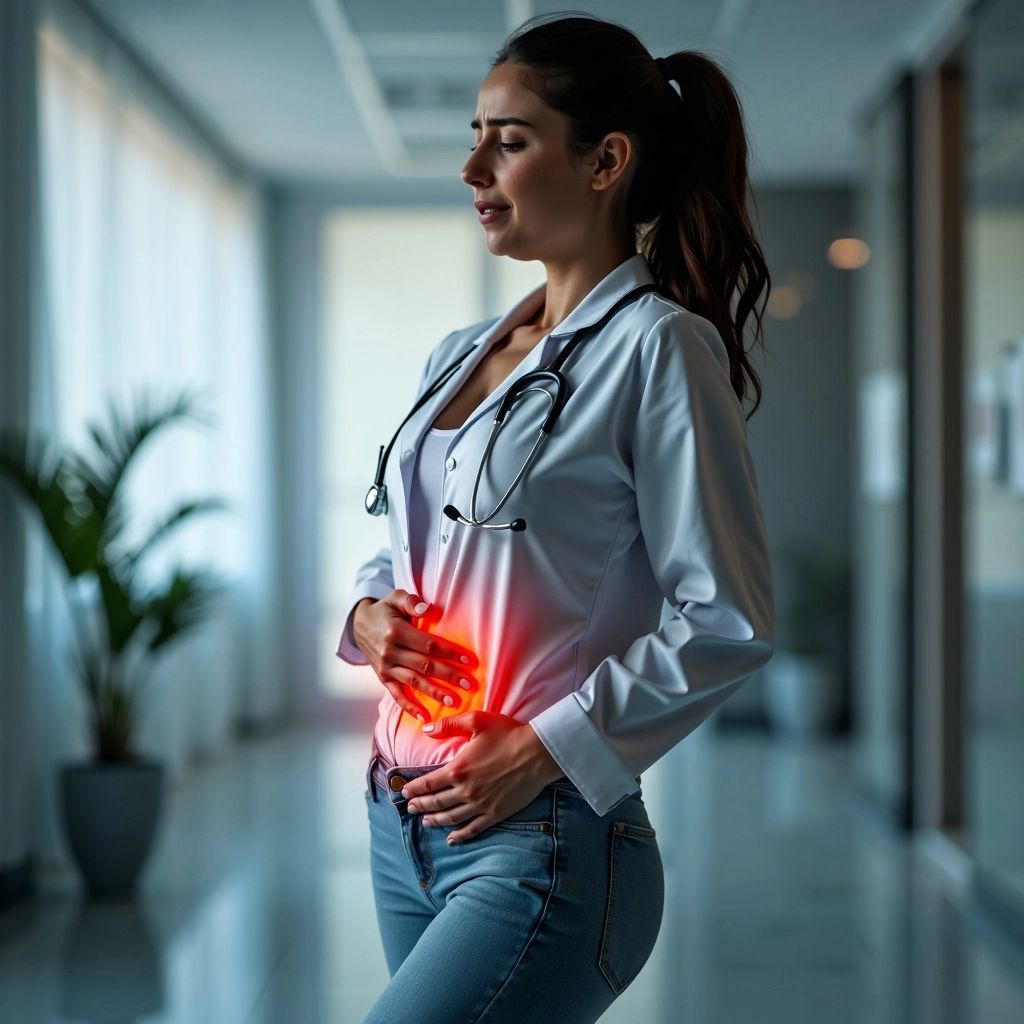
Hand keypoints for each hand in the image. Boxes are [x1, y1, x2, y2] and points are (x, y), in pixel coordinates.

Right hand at [352, 590, 480, 722]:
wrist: (359, 625)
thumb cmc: (385, 611)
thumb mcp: (396, 598)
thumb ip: (411, 602)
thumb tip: (427, 609)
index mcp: (396, 632)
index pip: (428, 645)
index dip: (450, 653)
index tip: (470, 661)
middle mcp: (390, 652)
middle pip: (425, 666)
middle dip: (449, 676)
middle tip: (469, 684)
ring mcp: (386, 668)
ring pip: (414, 682)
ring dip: (434, 693)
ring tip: (454, 701)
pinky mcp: (383, 678)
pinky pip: (397, 695)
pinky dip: (410, 708)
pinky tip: (426, 717)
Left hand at [401, 711, 564, 844]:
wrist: (538, 753)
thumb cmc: (508, 734)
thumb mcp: (477, 721)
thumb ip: (449, 725)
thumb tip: (426, 729)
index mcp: (458, 769)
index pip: (428, 783)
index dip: (413, 789)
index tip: (403, 792)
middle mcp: (466, 791)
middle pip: (436, 803)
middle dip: (420, 805)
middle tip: (409, 808)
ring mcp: (481, 805)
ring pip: (451, 818)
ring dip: (435, 820)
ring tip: (425, 821)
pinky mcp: (496, 813)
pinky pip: (473, 828)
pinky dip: (460, 835)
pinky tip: (451, 839)